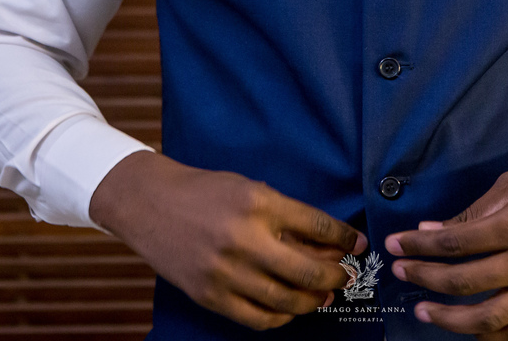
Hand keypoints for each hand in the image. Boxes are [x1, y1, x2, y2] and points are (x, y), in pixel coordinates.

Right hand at [90, 150, 366, 330]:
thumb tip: (325, 243)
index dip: (344, 237)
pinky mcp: (209, 295)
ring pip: (285, 300)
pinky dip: (279, 318)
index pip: (316, 224)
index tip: (358, 244)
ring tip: (323, 296)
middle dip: (335, 275)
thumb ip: (285, 215)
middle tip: (344, 275)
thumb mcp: (249, 189)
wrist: (149, 204)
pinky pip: (256, 317)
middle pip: (307, 269)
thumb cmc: (204, 192)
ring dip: (312, 301)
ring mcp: (224, 271)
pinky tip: (289, 310)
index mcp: (257, 203)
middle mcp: (243, 238)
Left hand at [384, 149, 507, 339]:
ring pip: (489, 318)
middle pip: (464, 282)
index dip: (419, 245)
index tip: (396, 244)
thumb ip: (474, 211)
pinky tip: (470, 329)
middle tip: (400, 271)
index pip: (455, 242)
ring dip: (450, 319)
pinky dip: (492, 335)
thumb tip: (434, 229)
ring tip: (423, 310)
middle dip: (424, 278)